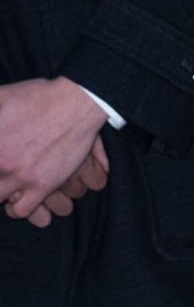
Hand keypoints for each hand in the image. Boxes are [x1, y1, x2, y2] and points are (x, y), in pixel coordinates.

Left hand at [0, 79, 107, 226]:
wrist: (74, 103)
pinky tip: (15, 201)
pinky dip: (15, 209)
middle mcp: (2, 161)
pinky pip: (21, 210)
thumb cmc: (37, 96)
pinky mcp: (43, 185)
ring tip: (3, 190)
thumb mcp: (0, 95)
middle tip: (1, 173)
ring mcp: (21, 175)